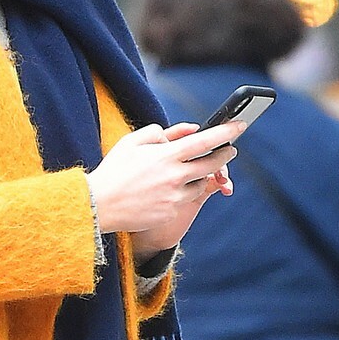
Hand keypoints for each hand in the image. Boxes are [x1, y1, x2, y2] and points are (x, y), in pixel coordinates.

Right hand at [88, 121, 243, 258]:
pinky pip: (184, 202)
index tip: (240, 125)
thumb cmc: (114, 170)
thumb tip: (190, 129)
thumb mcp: (133, 142)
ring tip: (185, 173)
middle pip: (212, 164)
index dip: (226, 132)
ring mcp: (174, 198)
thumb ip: (162, 132)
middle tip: (229, 150)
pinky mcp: (170, 214)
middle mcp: (174, 177)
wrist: (98, 206)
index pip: (205, 141)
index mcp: (166, 156)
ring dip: (199, 177)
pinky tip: (164, 192)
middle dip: (225, 155)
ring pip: (200, 185)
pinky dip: (180, 194)